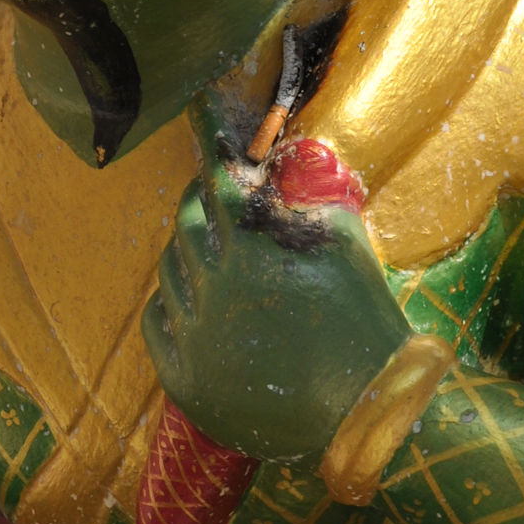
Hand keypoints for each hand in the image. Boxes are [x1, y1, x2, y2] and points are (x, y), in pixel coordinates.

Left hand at [142, 111, 410, 465]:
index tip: (196, 106)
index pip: (217, 178)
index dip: (208, 139)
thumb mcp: (349, 248)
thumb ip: (313, 199)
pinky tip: (192, 298)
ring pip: (169, 271)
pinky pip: (156, 321)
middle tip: (216, 194)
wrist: (364, 416)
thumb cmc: (366, 326)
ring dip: (188, 252)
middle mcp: (213, 288)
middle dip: (200, 199)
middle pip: (186, 222)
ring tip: (214, 253)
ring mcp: (194, 336)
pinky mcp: (184, 378)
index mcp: (252, 251)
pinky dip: (170, 302)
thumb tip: (288, 161)